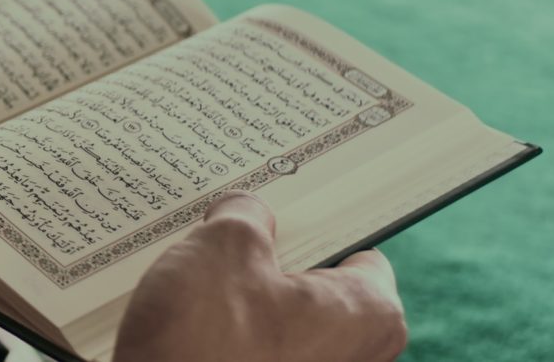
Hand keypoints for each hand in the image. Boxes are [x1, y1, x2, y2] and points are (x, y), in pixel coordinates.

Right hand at [113, 192, 406, 361]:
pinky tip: (186, 315)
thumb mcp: (224, 245)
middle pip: (315, 285)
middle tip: (232, 234)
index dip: (318, 223)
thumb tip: (244, 215)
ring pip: (278, 318)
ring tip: (199, 274)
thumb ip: (245, 214)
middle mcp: (351, 361)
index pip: (362, 251)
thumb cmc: (205, 347)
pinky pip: (251, 348)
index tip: (289, 206)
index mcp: (367, 317)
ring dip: (239, 293)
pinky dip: (223, 329)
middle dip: (270, 257)